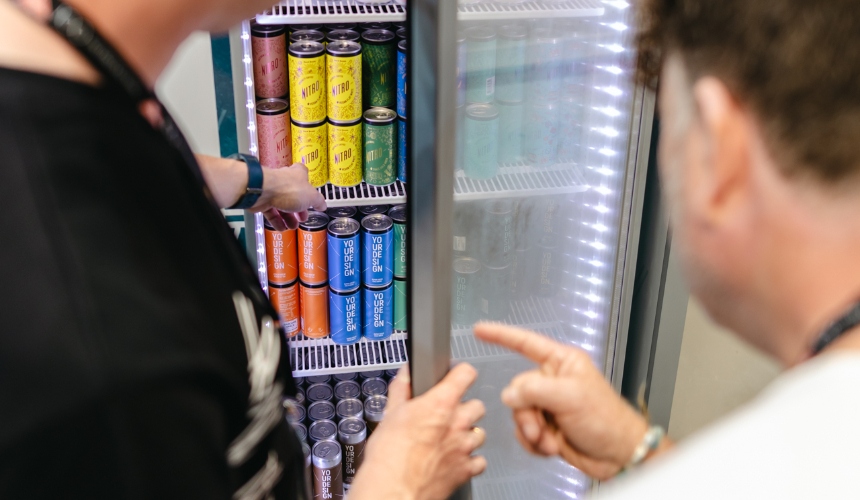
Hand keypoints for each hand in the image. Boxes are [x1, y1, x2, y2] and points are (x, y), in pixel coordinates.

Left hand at [252, 163, 326, 230]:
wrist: (262, 191)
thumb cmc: (286, 188)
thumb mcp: (311, 197)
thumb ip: (318, 201)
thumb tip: (323, 205)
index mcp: (298, 175)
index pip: (304, 176)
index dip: (308, 186)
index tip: (311, 195)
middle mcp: (285, 181)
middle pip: (294, 195)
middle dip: (299, 209)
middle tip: (302, 217)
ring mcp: (273, 190)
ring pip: (282, 205)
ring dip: (288, 218)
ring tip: (293, 226)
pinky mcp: (263, 200)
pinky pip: (271, 212)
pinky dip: (277, 221)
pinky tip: (281, 228)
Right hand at [349, 364, 486, 499]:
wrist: (393, 491)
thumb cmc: (389, 457)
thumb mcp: (390, 414)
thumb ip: (401, 389)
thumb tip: (406, 373)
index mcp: (440, 404)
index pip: (465, 373)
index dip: (460, 372)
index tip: (456, 375)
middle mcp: (458, 423)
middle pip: (477, 404)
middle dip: (464, 407)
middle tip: (447, 414)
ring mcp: (464, 447)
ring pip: (479, 432)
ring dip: (467, 434)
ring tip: (449, 439)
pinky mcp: (466, 470)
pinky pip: (479, 461)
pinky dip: (470, 460)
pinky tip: (455, 459)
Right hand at [474, 323, 666, 479]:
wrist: (617, 455)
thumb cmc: (606, 420)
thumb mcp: (570, 397)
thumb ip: (534, 390)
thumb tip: (509, 394)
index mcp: (562, 363)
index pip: (525, 343)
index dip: (501, 335)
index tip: (480, 330)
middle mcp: (553, 381)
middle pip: (518, 389)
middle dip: (527, 413)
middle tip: (540, 426)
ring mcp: (549, 405)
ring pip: (519, 413)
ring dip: (531, 431)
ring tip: (549, 440)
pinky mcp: (546, 426)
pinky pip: (523, 431)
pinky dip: (533, 442)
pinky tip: (549, 447)